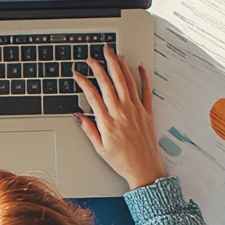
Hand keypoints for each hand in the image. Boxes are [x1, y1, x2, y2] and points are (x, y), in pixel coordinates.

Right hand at [74, 46, 166, 190]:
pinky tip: (139, 67)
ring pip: (126, 82)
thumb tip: (78, 115)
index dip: (83, 81)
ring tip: (113, 54)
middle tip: (93, 57)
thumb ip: (88, 129)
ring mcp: (136, 111)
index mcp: (108, 122)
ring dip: (119, 66)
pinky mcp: (147, 113)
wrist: (144, 169)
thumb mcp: (100, 148)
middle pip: (109, 83)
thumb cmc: (122, 161)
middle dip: (99, 67)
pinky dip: (143, 77)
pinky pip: (146, 91)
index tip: (77, 73)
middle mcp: (122, 113)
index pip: (93, 95)